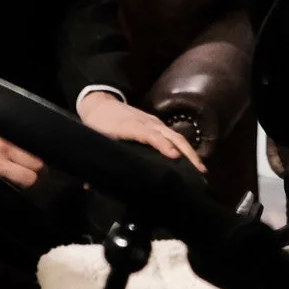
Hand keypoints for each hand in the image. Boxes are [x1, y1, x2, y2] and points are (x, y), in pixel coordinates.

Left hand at [78, 92, 206, 173]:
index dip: (162, 144)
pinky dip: (184, 148)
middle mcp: (147, 123)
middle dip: (187, 152)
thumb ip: (93, 160)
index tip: (173, 157)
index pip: (149, 134)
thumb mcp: (94, 139)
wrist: (100, 103)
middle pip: (171, 135)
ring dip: (190, 152)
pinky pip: (173, 136)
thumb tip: (88, 185)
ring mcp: (154, 123)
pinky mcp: (157, 125)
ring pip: (176, 136)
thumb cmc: (97, 124)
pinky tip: (191, 160)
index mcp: (130, 127)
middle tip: (199, 171)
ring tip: (200, 170)